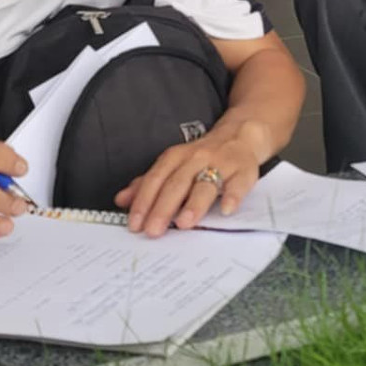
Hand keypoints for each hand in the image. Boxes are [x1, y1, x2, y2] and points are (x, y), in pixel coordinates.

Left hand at [116, 117, 274, 233]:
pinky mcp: (244, 170)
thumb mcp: (173, 165)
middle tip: (153, 230)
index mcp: (176, 157)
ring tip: (185, 223)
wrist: (240, 135)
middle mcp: (197, 158)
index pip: (156, 179)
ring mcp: (221, 163)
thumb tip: (121, 200)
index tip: (135, 223)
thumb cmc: (203, 156)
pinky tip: (227, 209)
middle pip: (177, 183)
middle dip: (163, 207)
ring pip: (206, 183)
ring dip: (194, 203)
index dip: (143, 201)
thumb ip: (148, 183)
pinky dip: (233, 196)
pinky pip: (239, 183)